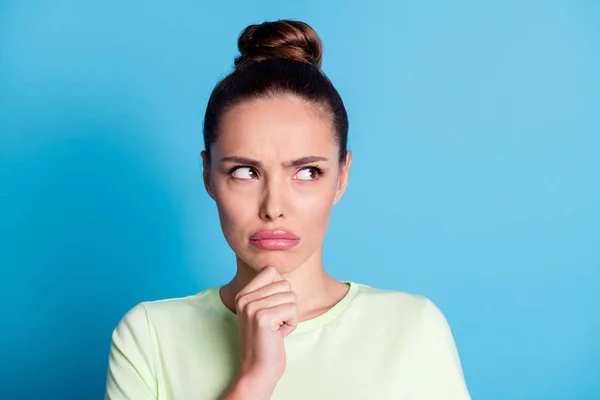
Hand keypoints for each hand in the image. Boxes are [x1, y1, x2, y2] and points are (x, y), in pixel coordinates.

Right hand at [234, 266, 298, 387]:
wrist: (258, 370)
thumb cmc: (267, 341)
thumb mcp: (263, 310)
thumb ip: (269, 291)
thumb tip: (279, 272)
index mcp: (243, 294)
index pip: (271, 271)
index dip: (281, 289)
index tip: (273, 309)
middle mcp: (244, 298)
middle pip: (285, 284)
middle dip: (288, 305)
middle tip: (275, 322)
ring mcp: (252, 307)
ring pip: (291, 297)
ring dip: (290, 315)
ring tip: (276, 329)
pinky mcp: (263, 318)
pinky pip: (292, 309)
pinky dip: (291, 324)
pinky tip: (278, 335)